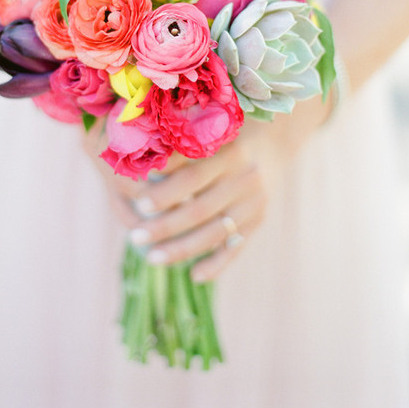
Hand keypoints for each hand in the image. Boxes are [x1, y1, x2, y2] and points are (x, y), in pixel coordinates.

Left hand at [81, 95, 329, 281]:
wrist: (273, 141)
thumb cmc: (225, 133)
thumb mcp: (210, 132)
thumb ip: (182, 145)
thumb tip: (139, 160)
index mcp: (230, 152)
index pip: (193, 176)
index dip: (165, 191)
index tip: (137, 202)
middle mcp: (245, 178)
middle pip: (200, 210)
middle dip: (165, 226)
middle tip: (135, 236)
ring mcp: (254, 204)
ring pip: (214, 234)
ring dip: (181, 250)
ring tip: (151, 258)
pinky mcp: (258, 221)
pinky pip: (236, 248)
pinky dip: (216, 265)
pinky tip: (194, 276)